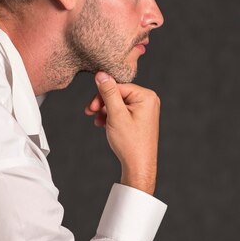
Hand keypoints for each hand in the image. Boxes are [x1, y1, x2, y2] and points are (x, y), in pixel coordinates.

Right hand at [84, 72, 159, 194]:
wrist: (139, 166)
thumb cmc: (130, 143)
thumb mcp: (116, 115)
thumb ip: (108, 92)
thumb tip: (101, 73)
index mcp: (146, 96)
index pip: (118, 86)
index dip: (102, 95)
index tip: (90, 107)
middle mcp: (149, 100)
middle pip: (118, 94)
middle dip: (103, 104)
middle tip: (90, 113)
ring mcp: (146, 110)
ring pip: (119, 103)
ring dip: (105, 111)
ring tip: (98, 122)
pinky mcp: (141, 119)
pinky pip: (123, 112)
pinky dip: (112, 117)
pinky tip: (104, 125)